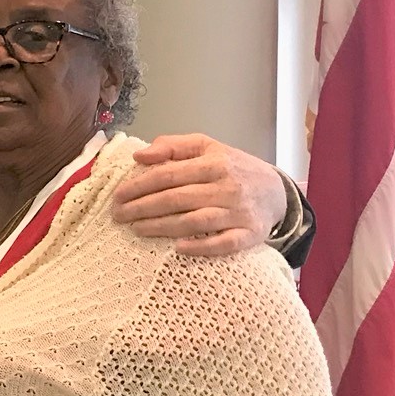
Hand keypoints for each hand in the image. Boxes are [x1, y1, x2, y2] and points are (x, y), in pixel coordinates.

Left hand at [112, 134, 288, 256]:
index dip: (139, 186)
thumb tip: (139, 156)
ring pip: (195, 221)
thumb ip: (173, 146)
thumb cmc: (232, 168)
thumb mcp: (207, 147)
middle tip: (118, 216)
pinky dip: (201, 247)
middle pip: (176, 199)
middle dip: (142, 208)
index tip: (117, 196)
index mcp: (214, 163)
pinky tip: (177, 248)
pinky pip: (224, 243)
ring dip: (162, 227)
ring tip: (136, 229)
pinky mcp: (249, 234)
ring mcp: (239, 212)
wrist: (277, 191)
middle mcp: (227, 187)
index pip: (168, 175)